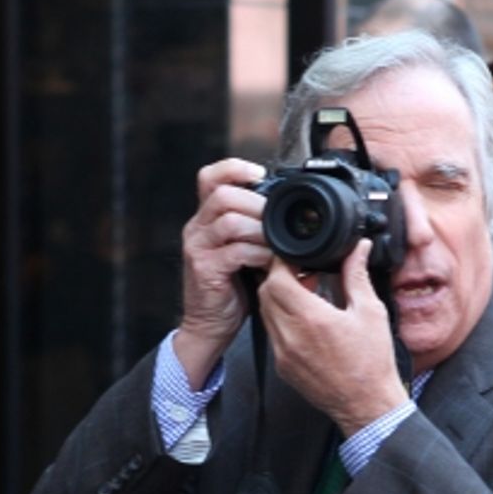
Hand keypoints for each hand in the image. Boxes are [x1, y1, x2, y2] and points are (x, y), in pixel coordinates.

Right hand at [176, 158, 270, 387]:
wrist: (210, 325)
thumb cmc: (232, 288)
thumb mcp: (243, 250)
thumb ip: (258, 229)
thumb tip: (295, 215)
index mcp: (206, 218)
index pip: (210, 176)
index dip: (235, 168)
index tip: (260, 174)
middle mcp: (197, 228)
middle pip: (223, 194)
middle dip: (257, 203)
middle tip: (277, 220)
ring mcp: (198, 247)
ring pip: (229, 219)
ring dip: (261, 229)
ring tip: (276, 243)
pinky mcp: (204, 268)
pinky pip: (235, 251)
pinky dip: (259, 254)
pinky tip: (269, 262)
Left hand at [257, 242, 408, 435]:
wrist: (367, 405)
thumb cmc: (372, 364)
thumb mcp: (370, 312)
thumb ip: (357, 276)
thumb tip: (358, 249)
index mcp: (312, 319)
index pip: (277, 279)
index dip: (283, 263)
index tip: (296, 257)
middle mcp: (291, 337)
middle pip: (266, 293)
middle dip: (280, 277)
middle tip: (302, 272)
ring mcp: (283, 354)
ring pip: (266, 313)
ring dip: (279, 298)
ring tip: (306, 294)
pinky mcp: (283, 367)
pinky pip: (272, 334)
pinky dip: (282, 320)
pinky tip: (305, 320)